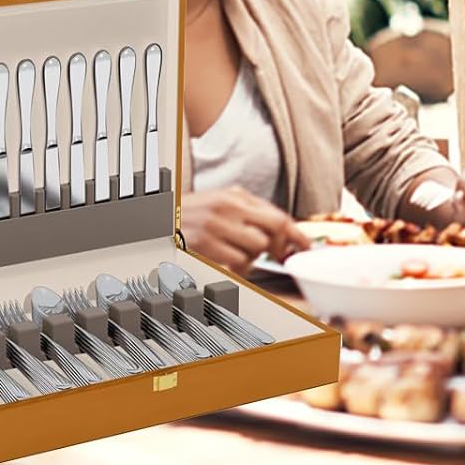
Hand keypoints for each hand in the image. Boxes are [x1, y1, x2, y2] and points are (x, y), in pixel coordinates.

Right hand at [180, 187, 309, 274]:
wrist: (158, 220)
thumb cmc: (192, 213)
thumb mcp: (221, 200)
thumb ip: (250, 210)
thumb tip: (282, 228)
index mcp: (235, 197)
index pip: (278, 216)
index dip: (296, 235)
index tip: (307, 247)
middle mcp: (227, 210)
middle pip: (272, 232)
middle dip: (279, 247)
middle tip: (278, 255)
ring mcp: (215, 229)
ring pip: (255, 251)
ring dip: (252, 258)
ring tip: (237, 252)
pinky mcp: (204, 248)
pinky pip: (235, 265)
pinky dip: (235, 267)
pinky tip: (225, 260)